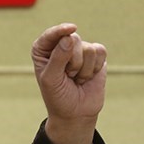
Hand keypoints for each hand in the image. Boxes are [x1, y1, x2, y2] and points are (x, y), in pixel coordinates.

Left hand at [31, 23, 107, 143]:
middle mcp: (61, 45)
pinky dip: (95, 67)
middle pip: (74, 40)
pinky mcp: (95, 56)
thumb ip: (58, 58)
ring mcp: (79, 49)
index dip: (61, 30)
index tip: (71, 29)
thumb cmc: (57, 96)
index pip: (52, 34)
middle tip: (68, 76)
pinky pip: (100, 51)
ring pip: (88, 48)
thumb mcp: (51, 79)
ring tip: (76, 78)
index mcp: (43, 49)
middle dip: (73, 62)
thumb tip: (69, 38)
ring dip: (84, 69)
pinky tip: (88, 76)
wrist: (75, 113)